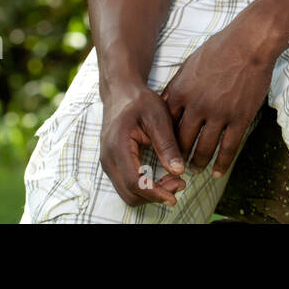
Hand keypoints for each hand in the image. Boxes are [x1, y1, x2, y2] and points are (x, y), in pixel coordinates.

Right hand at [98, 80, 186, 206]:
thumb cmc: (140, 101)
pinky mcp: (113, 165)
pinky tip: (163, 176)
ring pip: (128, 193)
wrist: (121, 92)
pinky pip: (127, 185)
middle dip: (156, 194)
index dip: (155, 192)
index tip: (175, 195)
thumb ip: (167, 144)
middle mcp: (108, 159)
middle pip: (130, 193)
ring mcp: (108, 163)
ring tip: (174, 180)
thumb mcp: (158, 117)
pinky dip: (145, 187)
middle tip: (180, 183)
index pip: (134, 181)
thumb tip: (179, 171)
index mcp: (118, 145)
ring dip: (151, 193)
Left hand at [160, 17, 276, 176]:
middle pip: (182, 142)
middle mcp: (197, 106)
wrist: (249, 42)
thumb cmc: (219, 49)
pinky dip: (222, 163)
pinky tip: (218, 171)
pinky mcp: (240, 118)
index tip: (164, 149)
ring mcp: (219, 114)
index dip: (164, 141)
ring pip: (203, 149)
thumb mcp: (189, 65)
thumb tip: (164, 105)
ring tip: (196, 170)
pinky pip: (228, 148)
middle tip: (177, 167)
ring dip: (198, 163)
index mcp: (181, 92)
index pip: (166, 126)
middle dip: (178, 158)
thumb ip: (176, 87)